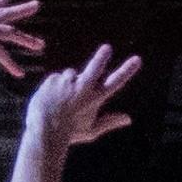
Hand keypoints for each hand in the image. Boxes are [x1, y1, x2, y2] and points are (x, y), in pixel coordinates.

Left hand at [20, 44, 141, 151]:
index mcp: (95, 99)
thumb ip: (110, 122)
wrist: (44, 132)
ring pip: (71, 74)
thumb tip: (129, 119)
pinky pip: (56, 78)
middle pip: (95, 67)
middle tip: (107, 48)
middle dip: (102, 58)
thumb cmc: (69, 134)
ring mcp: (67, 83)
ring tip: (61, 100)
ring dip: (69, 83)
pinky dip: (54, 86)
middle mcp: (83, 89)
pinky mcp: (53, 79)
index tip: (137, 59)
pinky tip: (50, 98)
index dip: (127, 70)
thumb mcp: (91, 131)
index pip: (115, 82)